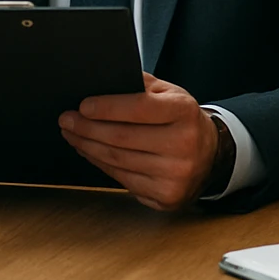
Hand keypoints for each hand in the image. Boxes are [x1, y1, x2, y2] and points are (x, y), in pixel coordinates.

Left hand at [59, 72, 216, 210]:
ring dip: (88, 147)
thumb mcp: (169, 93)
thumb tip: (100, 83)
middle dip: (87, 128)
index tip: (82, 106)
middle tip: (66, 120)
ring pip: (118, 161)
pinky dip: (101, 165)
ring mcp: (176, 174)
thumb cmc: (181, 120)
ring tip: (73, 135)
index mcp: (184, 112)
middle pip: (122, 138)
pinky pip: (123, 180)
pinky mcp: (167, 196)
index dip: (107, 107)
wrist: (211, 154)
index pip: (139, 108)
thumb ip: (139, 85)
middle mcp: (183, 144)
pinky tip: (90, 152)